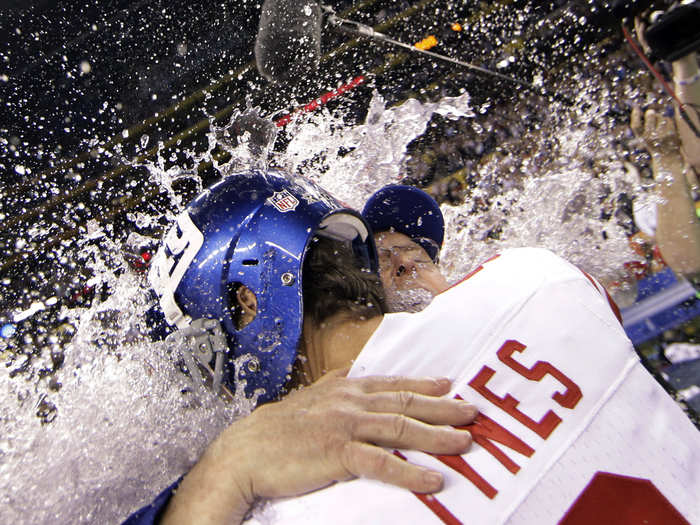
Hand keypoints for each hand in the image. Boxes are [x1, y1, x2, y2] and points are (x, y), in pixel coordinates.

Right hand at [162, 371, 476, 523]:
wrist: (246, 450)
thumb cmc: (278, 428)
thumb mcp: (309, 398)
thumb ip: (332, 385)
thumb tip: (348, 374)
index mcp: (344, 391)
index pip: (392, 384)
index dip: (422, 383)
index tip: (448, 383)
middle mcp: (350, 404)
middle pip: (404, 403)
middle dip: (442, 407)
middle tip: (471, 411)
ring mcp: (345, 427)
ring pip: (400, 428)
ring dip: (436, 435)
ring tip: (464, 441)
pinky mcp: (337, 454)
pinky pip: (381, 463)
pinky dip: (409, 471)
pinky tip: (431, 479)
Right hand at [630, 106, 681, 158]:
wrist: (668, 157)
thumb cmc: (654, 146)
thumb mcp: (644, 140)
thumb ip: (642, 128)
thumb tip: (645, 111)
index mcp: (642, 139)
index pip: (636, 126)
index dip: (635, 116)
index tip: (636, 108)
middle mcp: (651, 137)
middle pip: (650, 116)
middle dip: (650, 113)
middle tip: (650, 112)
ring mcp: (662, 133)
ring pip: (660, 117)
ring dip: (659, 118)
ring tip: (659, 125)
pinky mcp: (671, 131)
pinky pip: (668, 119)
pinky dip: (667, 121)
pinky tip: (666, 128)